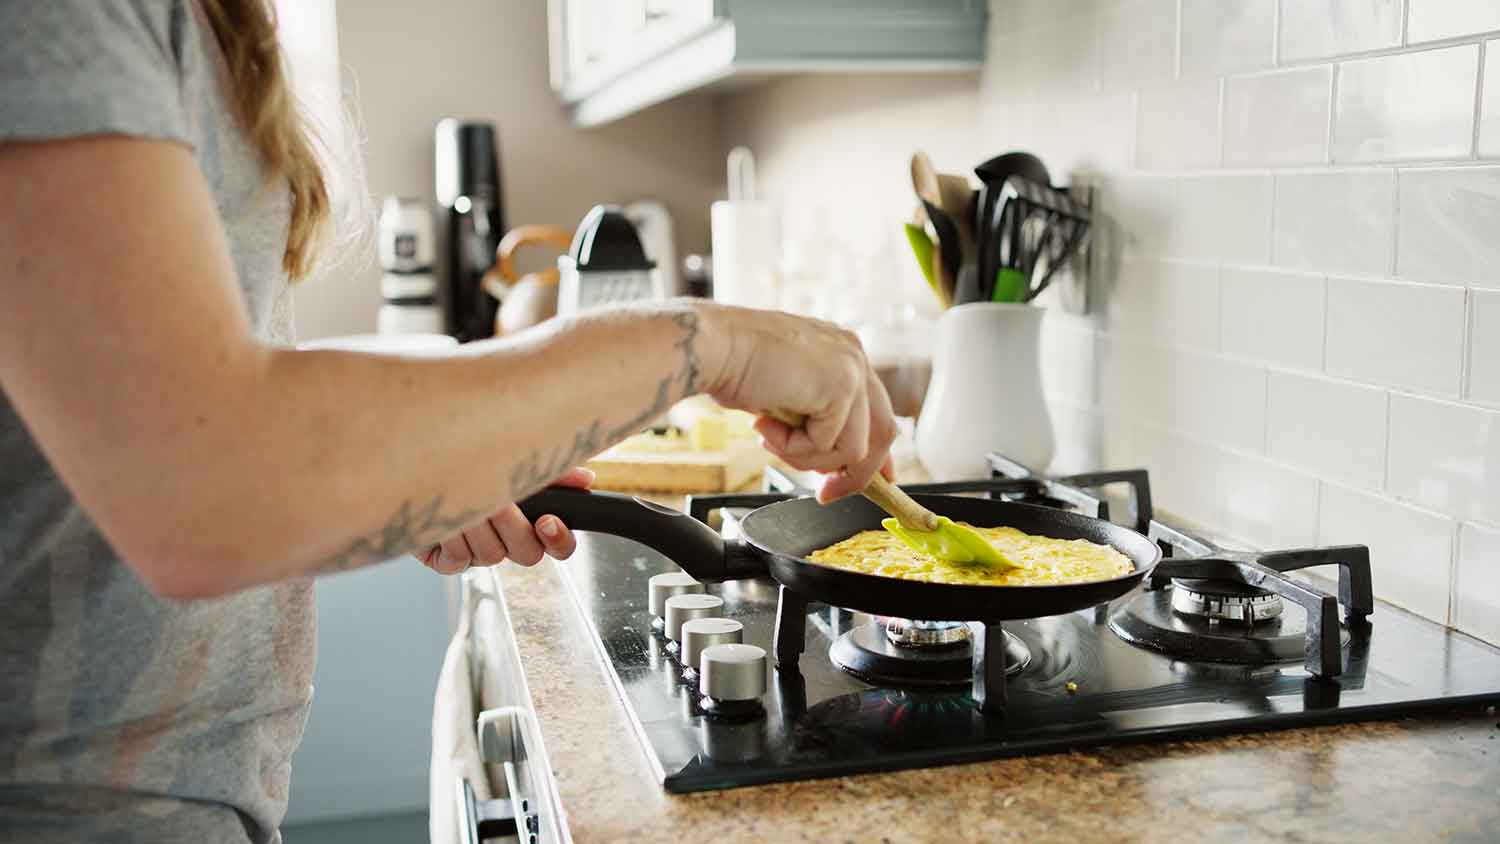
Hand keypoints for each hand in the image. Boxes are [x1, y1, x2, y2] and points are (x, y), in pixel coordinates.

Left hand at [418, 467, 594, 574]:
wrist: (416, 463)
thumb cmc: (469, 459)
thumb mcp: (515, 460)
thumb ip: (553, 470)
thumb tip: (586, 477)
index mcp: (529, 521)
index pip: (560, 546)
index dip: (558, 540)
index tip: (547, 520)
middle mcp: (506, 541)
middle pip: (528, 554)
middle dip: (512, 525)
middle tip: (498, 501)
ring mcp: (478, 553)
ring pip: (492, 556)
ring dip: (477, 523)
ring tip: (463, 496)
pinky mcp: (448, 560)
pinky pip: (460, 560)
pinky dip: (453, 534)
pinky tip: (446, 516)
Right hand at [696, 304, 896, 502]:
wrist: (711, 347)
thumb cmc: (732, 365)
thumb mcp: (786, 395)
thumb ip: (814, 418)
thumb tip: (831, 463)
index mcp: (844, 352)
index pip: (878, 410)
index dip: (875, 453)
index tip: (866, 481)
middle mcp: (855, 355)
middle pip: (883, 431)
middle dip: (856, 474)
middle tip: (825, 494)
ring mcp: (852, 370)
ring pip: (854, 449)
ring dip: (807, 458)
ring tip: (770, 439)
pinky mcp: (840, 387)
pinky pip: (828, 447)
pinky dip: (793, 449)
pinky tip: (764, 427)